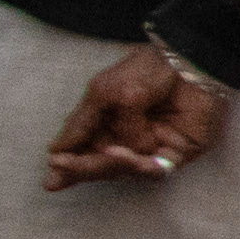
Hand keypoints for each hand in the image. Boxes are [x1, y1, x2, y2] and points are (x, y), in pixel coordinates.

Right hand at [45, 46, 222, 188]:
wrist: (189, 61)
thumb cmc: (148, 71)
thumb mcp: (106, 93)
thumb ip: (84, 121)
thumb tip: (59, 148)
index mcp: (108, 126)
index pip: (84, 151)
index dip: (68, 166)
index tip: (51, 176)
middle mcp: (127, 141)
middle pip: (101, 165)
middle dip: (82, 168)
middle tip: (62, 170)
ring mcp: (150, 150)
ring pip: (123, 170)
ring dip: (107, 164)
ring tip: (103, 152)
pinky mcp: (176, 154)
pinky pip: (154, 169)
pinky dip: (136, 164)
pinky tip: (124, 154)